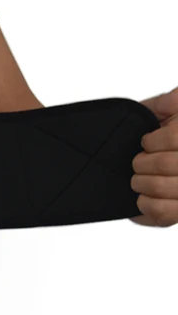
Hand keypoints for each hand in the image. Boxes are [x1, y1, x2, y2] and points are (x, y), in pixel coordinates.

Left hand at [130, 86, 177, 226]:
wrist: (171, 161)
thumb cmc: (174, 140)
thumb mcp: (175, 113)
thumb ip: (171, 102)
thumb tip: (170, 101)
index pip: (174, 137)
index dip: (153, 140)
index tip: (147, 141)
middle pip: (165, 164)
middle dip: (142, 161)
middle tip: (139, 161)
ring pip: (161, 188)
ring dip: (141, 182)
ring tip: (139, 178)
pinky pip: (162, 213)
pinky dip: (144, 204)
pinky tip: (143, 196)